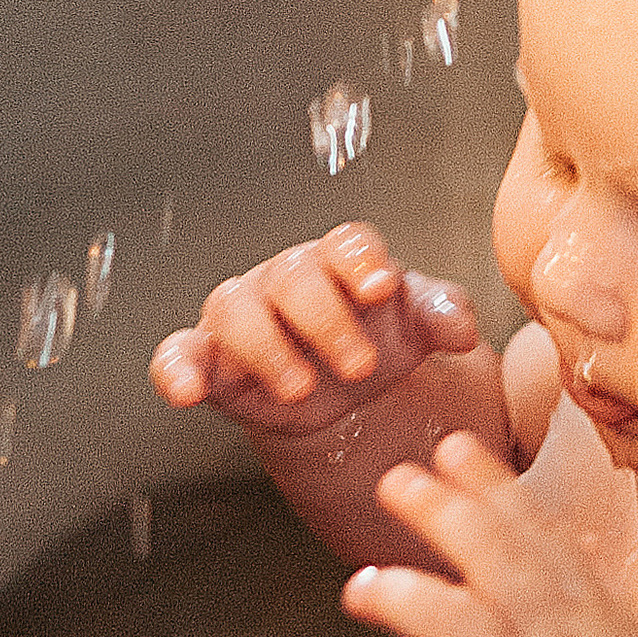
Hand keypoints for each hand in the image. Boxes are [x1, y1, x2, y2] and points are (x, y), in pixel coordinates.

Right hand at [151, 221, 484, 440]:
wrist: (346, 392)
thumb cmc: (382, 339)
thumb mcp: (419, 329)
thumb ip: (443, 316)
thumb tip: (462, 328)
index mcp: (342, 261)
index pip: (347, 244)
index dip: (362, 262)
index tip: (381, 289)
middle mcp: (287, 278)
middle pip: (294, 278)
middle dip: (326, 321)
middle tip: (361, 367)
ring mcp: (244, 315)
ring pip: (234, 308)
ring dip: (265, 348)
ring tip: (299, 388)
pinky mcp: (210, 359)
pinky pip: (179, 353)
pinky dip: (175, 369)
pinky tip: (186, 392)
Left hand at [344, 432, 637, 636]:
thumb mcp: (621, 626)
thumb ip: (581, 575)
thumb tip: (557, 526)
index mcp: (580, 604)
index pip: (533, 528)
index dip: (488, 483)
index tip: (449, 448)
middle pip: (495, 560)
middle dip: (441, 514)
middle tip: (394, 484)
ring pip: (460, 630)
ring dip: (405, 598)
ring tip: (361, 587)